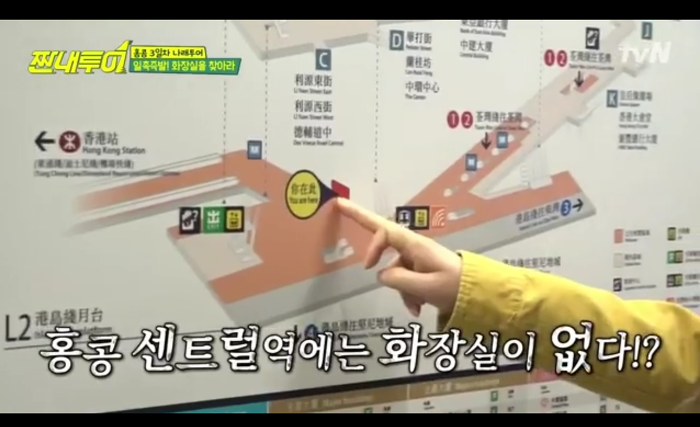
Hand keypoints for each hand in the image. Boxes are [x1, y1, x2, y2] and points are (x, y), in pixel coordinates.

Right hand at [336, 198, 461, 316]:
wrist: (478, 294)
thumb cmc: (454, 287)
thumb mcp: (425, 287)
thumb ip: (398, 280)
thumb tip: (380, 275)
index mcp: (414, 245)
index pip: (383, 230)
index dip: (370, 241)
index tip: (366, 265)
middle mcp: (413, 247)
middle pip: (383, 239)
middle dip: (364, 227)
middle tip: (340, 203)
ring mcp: (416, 258)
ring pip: (395, 271)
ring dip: (401, 290)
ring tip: (416, 306)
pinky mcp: (421, 270)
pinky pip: (405, 280)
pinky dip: (408, 294)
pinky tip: (418, 308)